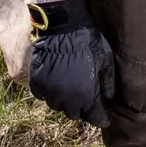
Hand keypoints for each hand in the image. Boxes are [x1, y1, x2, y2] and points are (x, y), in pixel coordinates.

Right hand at [28, 0, 114, 127]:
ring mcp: (49, 92)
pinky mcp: (36, 83)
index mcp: (86, 95)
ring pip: (57, 106)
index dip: (100, 118)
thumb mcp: (105, 60)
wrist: (63, 27)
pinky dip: (49, 93)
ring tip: (69, 91)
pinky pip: (42, 96)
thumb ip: (108, 82)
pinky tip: (55, 84)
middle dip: (82, 109)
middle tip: (85, 100)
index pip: (94, 117)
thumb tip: (109, 97)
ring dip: (64, 102)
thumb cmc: (88, 42)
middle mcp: (66, 99)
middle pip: (74, 114)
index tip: (103, 119)